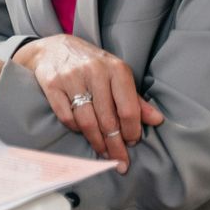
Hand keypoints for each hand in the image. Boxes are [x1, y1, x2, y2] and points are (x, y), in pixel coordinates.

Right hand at [11, 34, 163, 171]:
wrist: (53, 48)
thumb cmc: (91, 65)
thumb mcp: (116, 75)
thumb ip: (135, 98)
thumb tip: (157, 120)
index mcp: (116, 69)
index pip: (128, 109)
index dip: (132, 131)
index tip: (132, 143)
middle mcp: (94, 71)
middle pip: (108, 119)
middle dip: (115, 145)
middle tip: (119, 161)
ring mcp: (71, 77)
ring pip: (87, 121)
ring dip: (97, 142)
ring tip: (103, 152)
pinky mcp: (51, 84)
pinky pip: (66, 116)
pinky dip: (76, 129)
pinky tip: (82, 132)